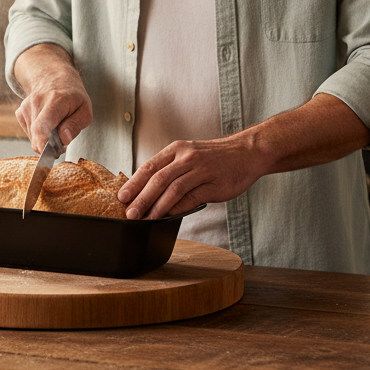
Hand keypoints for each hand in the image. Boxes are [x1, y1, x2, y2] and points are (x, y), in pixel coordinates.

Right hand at [12, 44, 92, 153]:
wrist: (54, 79)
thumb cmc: (73, 98)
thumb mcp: (84, 111)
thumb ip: (75, 126)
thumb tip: (64, 139)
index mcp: (55, 100)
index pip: (42, 127)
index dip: (44, 145)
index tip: (52, 154)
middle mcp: (37, 102)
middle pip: (37, 136)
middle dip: (49, 146)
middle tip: (62, 144)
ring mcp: (26, 106)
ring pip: (33, 137)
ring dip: (45, 140)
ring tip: (56, 129)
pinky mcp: (20, 112)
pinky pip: (29, 133)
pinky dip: (38, 135)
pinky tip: (46, 125)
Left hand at [117, 136, 264, 219]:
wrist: (247, 152)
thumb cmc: (215, 157)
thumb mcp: (189, 155)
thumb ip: (170, 170)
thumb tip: (147, 191)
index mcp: (176, 150)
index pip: (149, 167)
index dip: (133, 183)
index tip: (121, 197)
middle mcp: (186, 157)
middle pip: (157, 179)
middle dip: (140, 198)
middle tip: (129, 213)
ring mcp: (200, 170)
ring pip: (172, 190)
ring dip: (156, 207)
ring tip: (145, 219)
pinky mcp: (213, 185)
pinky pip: (191, 199)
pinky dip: (177, 209)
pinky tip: (168, 217)